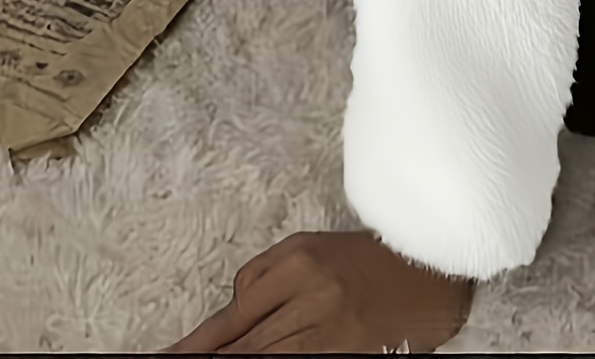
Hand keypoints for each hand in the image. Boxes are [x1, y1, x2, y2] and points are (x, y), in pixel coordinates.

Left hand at [159, 229, 474, 354]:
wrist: (434, 270)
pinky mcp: (347, 353)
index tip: (160, 358)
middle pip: (241, 346)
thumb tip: (231, 309)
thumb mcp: (313, 247)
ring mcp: (330, 330)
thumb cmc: (369, 256)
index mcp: (298, 261)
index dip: (192, 346)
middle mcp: (310, 295)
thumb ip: (267, 274)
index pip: (230, 314)